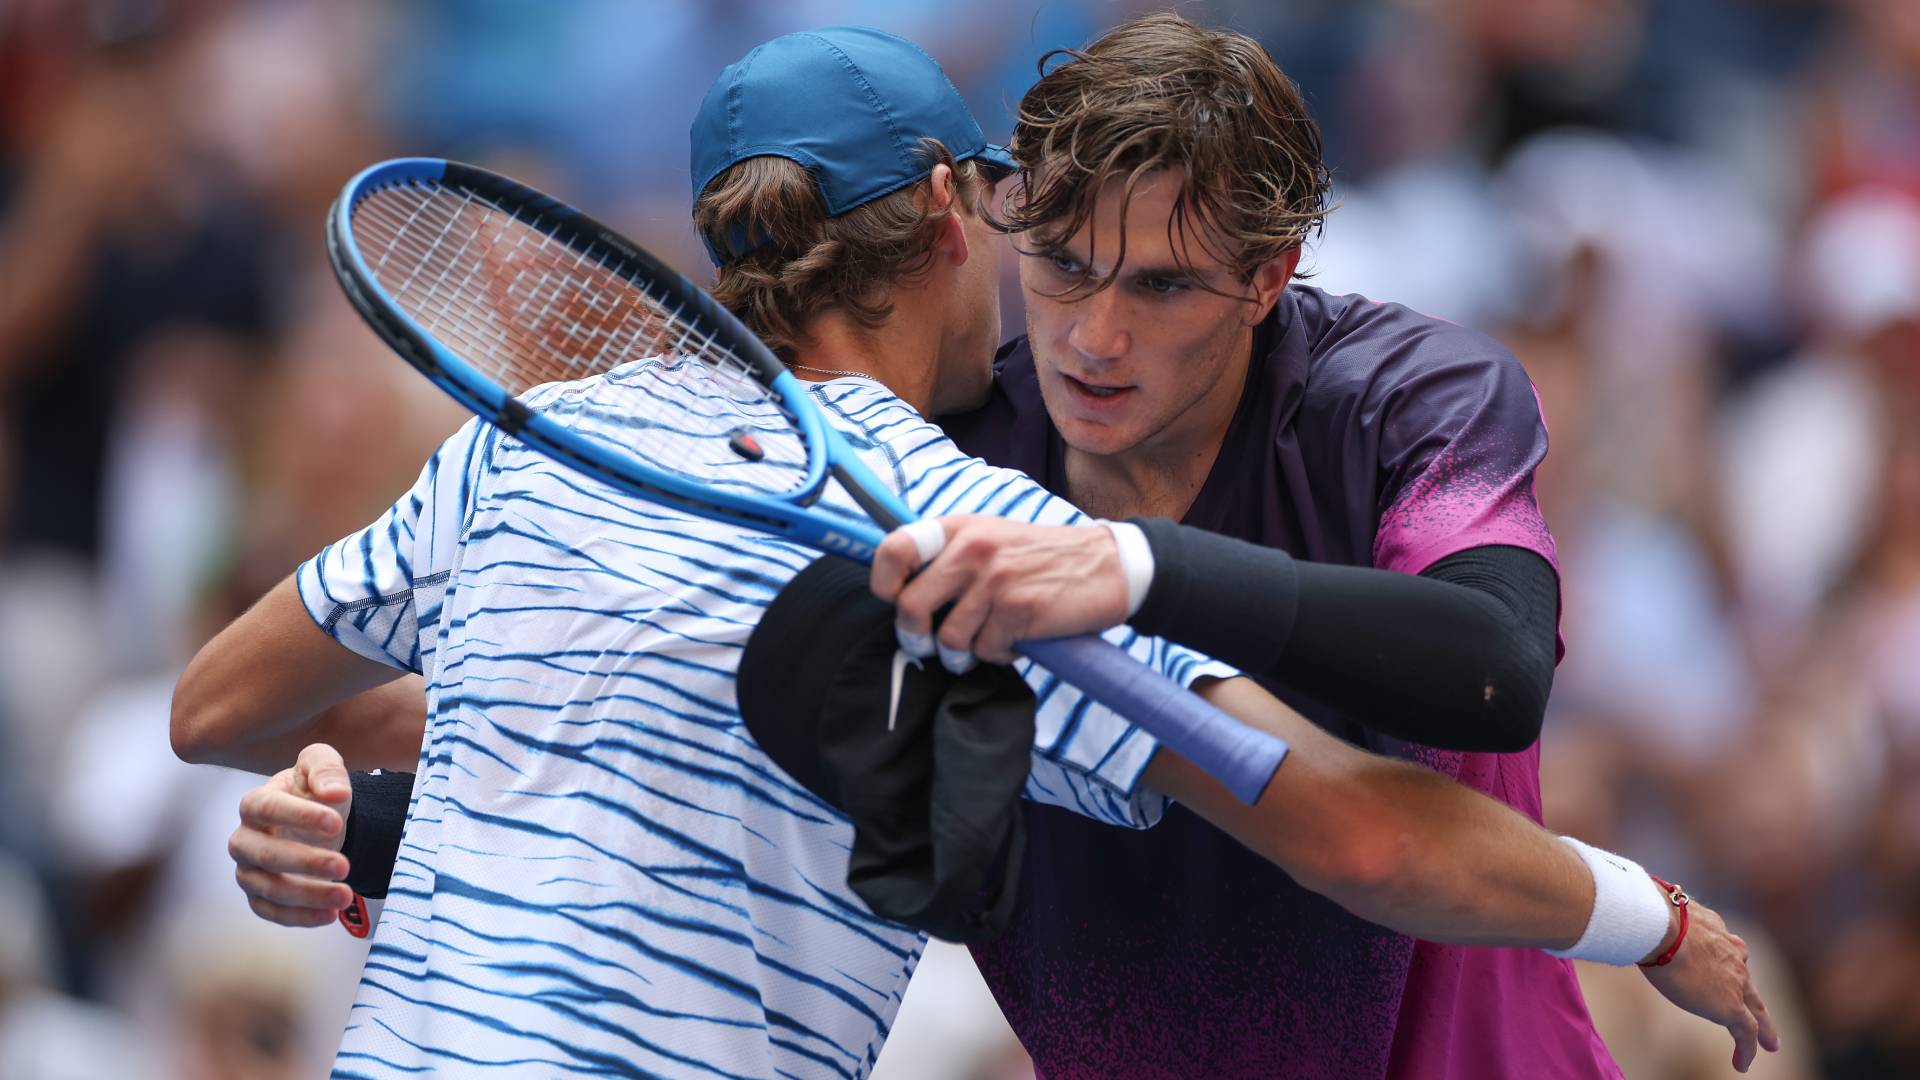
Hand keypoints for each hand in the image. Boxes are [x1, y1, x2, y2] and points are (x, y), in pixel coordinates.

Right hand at [228, 743, 354, 927]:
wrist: (320, 821)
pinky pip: (272, 912)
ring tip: (345, 895)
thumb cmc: (315, 790)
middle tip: (344, 865)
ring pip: (268, 889)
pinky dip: (301, 916)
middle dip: (305, 862)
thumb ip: (326, 768)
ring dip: (308, 895)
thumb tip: (335, 791)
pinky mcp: (259, 897)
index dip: (299, 816)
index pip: (266, 808)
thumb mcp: (322, 764)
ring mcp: (249, 871)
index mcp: (255, 803)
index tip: (335, 823)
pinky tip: (330, 914)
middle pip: (265, 854)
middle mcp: (244, 839)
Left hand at [872, 516, 1130, 669]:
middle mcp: (973, 549)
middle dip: (914, 637)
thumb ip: (949, 555)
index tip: (892, 599)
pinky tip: (1016, 640)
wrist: (1108, 565)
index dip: (882, 581)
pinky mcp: (1019, 610)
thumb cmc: (1041, 557)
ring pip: (948, 639)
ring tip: (983, 643)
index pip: (894, 548)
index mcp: (960, 528)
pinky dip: (998, 654)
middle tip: (927, 645)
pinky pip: (986, 651)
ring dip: (962, 653)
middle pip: (910, 607)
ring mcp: (996, 580)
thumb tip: (901, 591)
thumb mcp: (991, 536)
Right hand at [1639, 895, 1780, 1071]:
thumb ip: (1656, 921)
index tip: (1724, 970)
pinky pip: (1746, 1032)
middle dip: (1753, 998)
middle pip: (1746, 981)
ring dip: (1762, 1027)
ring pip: (1755, 1008)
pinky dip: (1747, 1049)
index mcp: (1715, 930)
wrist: (1660, 926)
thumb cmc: (1651, 916)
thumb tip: (1629, 919)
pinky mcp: (1731, 1006)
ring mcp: (1736, 980)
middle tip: (1761, 1013)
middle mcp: (1732, 953)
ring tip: (1769, 1044)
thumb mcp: (1659, 913)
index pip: (1726, 950)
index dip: (1727, 963)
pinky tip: (1741, 1064)